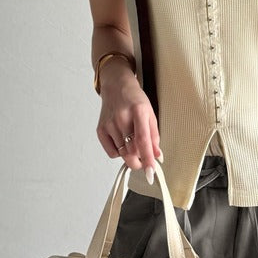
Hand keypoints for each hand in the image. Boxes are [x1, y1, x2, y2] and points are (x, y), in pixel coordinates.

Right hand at [96, 61, 162, 182]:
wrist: (116, 86)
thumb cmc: (135, 99)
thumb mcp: (150, 113)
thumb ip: (154, 135)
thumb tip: (157, 156)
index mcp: (138, 111)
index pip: (143, 140)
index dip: (148, 158)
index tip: (152, 172)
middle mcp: (122, 117)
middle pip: (131, 151)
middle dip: (140, 162)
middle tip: (145, 161)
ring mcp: (109, 124)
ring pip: (122, 154)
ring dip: (131, 156)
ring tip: (134, 145)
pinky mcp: (100, 130)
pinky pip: (112, 152)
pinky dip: (119, 153)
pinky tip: (122, 141)